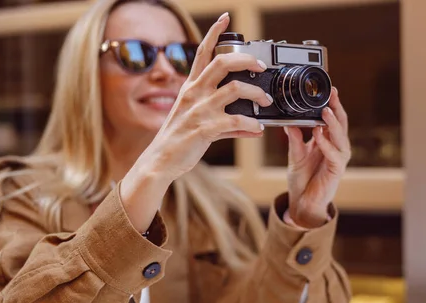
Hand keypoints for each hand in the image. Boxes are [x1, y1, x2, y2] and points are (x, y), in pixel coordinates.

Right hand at [121, 12, 271, 233]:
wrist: (160, 161)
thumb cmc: (179, 140)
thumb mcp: (201, 123)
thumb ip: (229, 121)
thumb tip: (255, 126)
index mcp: (191, 87)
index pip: (203, 52)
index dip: (215, 33)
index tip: (226, 18)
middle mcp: (195, 93)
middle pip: (222, 63)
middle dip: (246, 59)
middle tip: (260, 65)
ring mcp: (199, 109)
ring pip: (234, 89)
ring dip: (256, 93)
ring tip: (265, 102)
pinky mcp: (205, 128)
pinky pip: (236, 121)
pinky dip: (251, 125)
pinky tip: (258, 129)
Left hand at [284, 88, 350, 228]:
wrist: (302, 202)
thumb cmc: (302, 180)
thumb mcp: (295, 155)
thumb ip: (294, 139)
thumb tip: (289, 122)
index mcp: (327, 141)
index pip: (333, 118)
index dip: (333, 104)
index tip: (329, 89)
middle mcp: (335, 148)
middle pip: (341, 124)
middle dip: (337, 108)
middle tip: (332, 93)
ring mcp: (338, 158)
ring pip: (340, 137)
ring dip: (333, 124)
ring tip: (326, 111)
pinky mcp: (336, 170)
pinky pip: (334, 155)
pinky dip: (327, 144)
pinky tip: (319, 135)